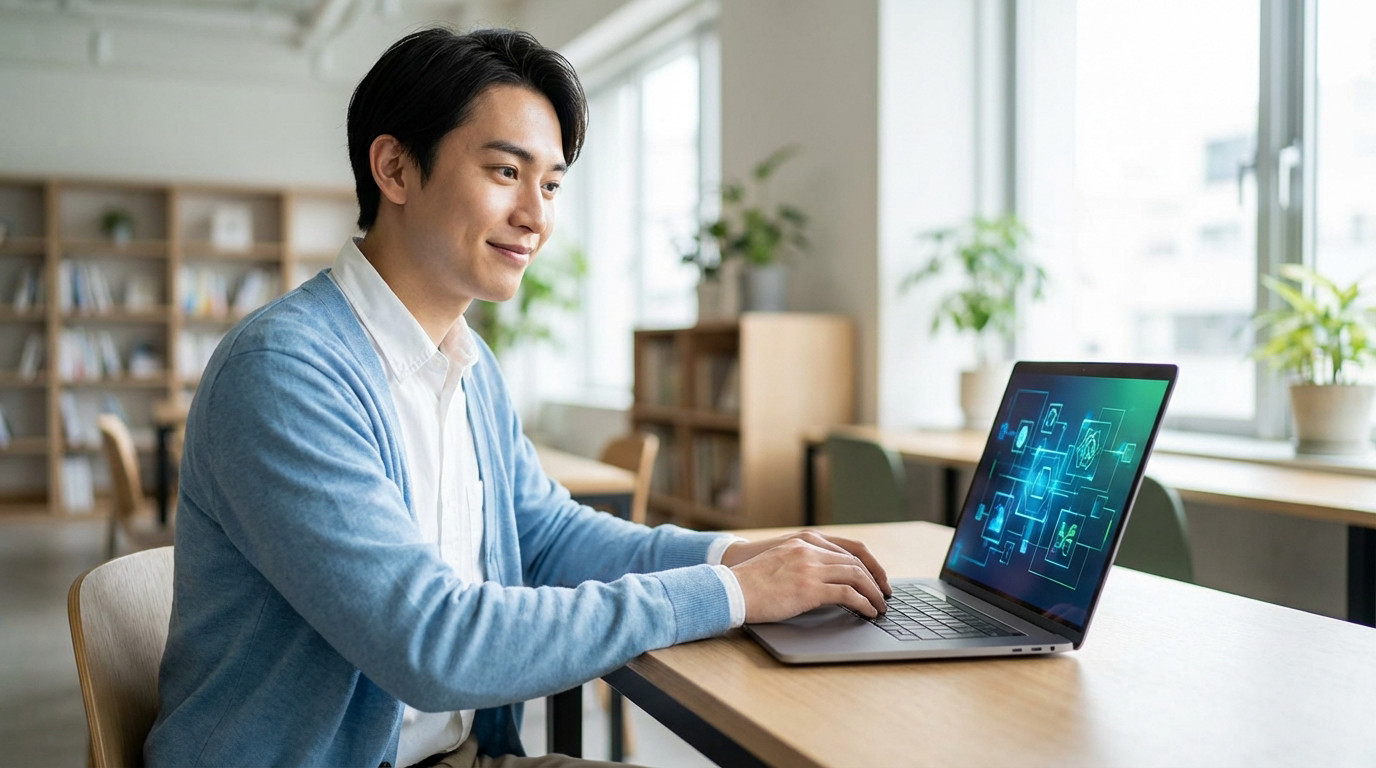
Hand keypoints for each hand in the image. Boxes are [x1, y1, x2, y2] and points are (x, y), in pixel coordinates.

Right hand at [725, 531, 890, 623]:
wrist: (731, 588)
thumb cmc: (750, 581)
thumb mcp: (779, 561)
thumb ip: (801, 562)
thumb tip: (822, 581)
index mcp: (804, 541)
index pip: (848, 548)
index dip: (867, 564)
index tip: (876, 578)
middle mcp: (810, 549)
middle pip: (856, 561)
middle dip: (875, 579)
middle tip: (883, 595)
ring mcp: (810, 567)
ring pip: (856, 576)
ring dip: (873, 593)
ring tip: (879, 607)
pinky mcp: (809, 588)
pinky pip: (848, 594)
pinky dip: (863, 604)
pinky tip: (868, 613)